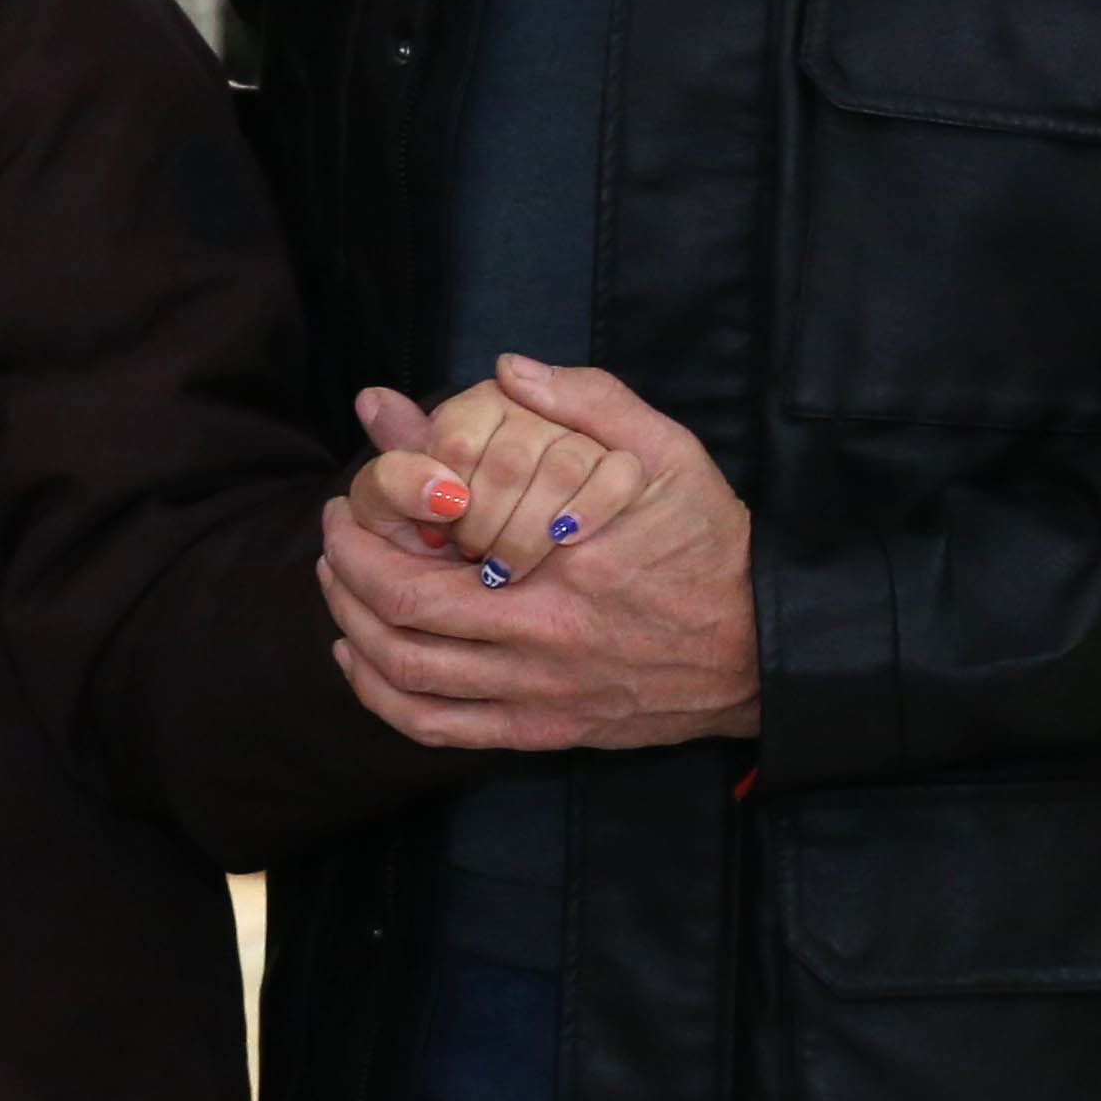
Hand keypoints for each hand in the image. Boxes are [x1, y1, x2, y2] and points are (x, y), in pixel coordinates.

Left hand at [318, 359, 761, 752]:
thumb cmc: (713, 548)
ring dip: (353, 632)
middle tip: (334, 531)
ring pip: (409, 681)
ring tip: (337, 585)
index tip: (351, 495)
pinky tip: (361, 660)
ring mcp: (541, 696)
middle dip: (346, 572)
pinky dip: (385, 700)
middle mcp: (541, 642)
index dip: (368, 531)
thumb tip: (508, 368)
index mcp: (560, 571)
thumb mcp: (670, 456)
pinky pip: (442, 731)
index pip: (424, 563)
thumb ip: (591, 402)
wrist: (766, 649)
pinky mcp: (546, 732)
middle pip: (399, 622)